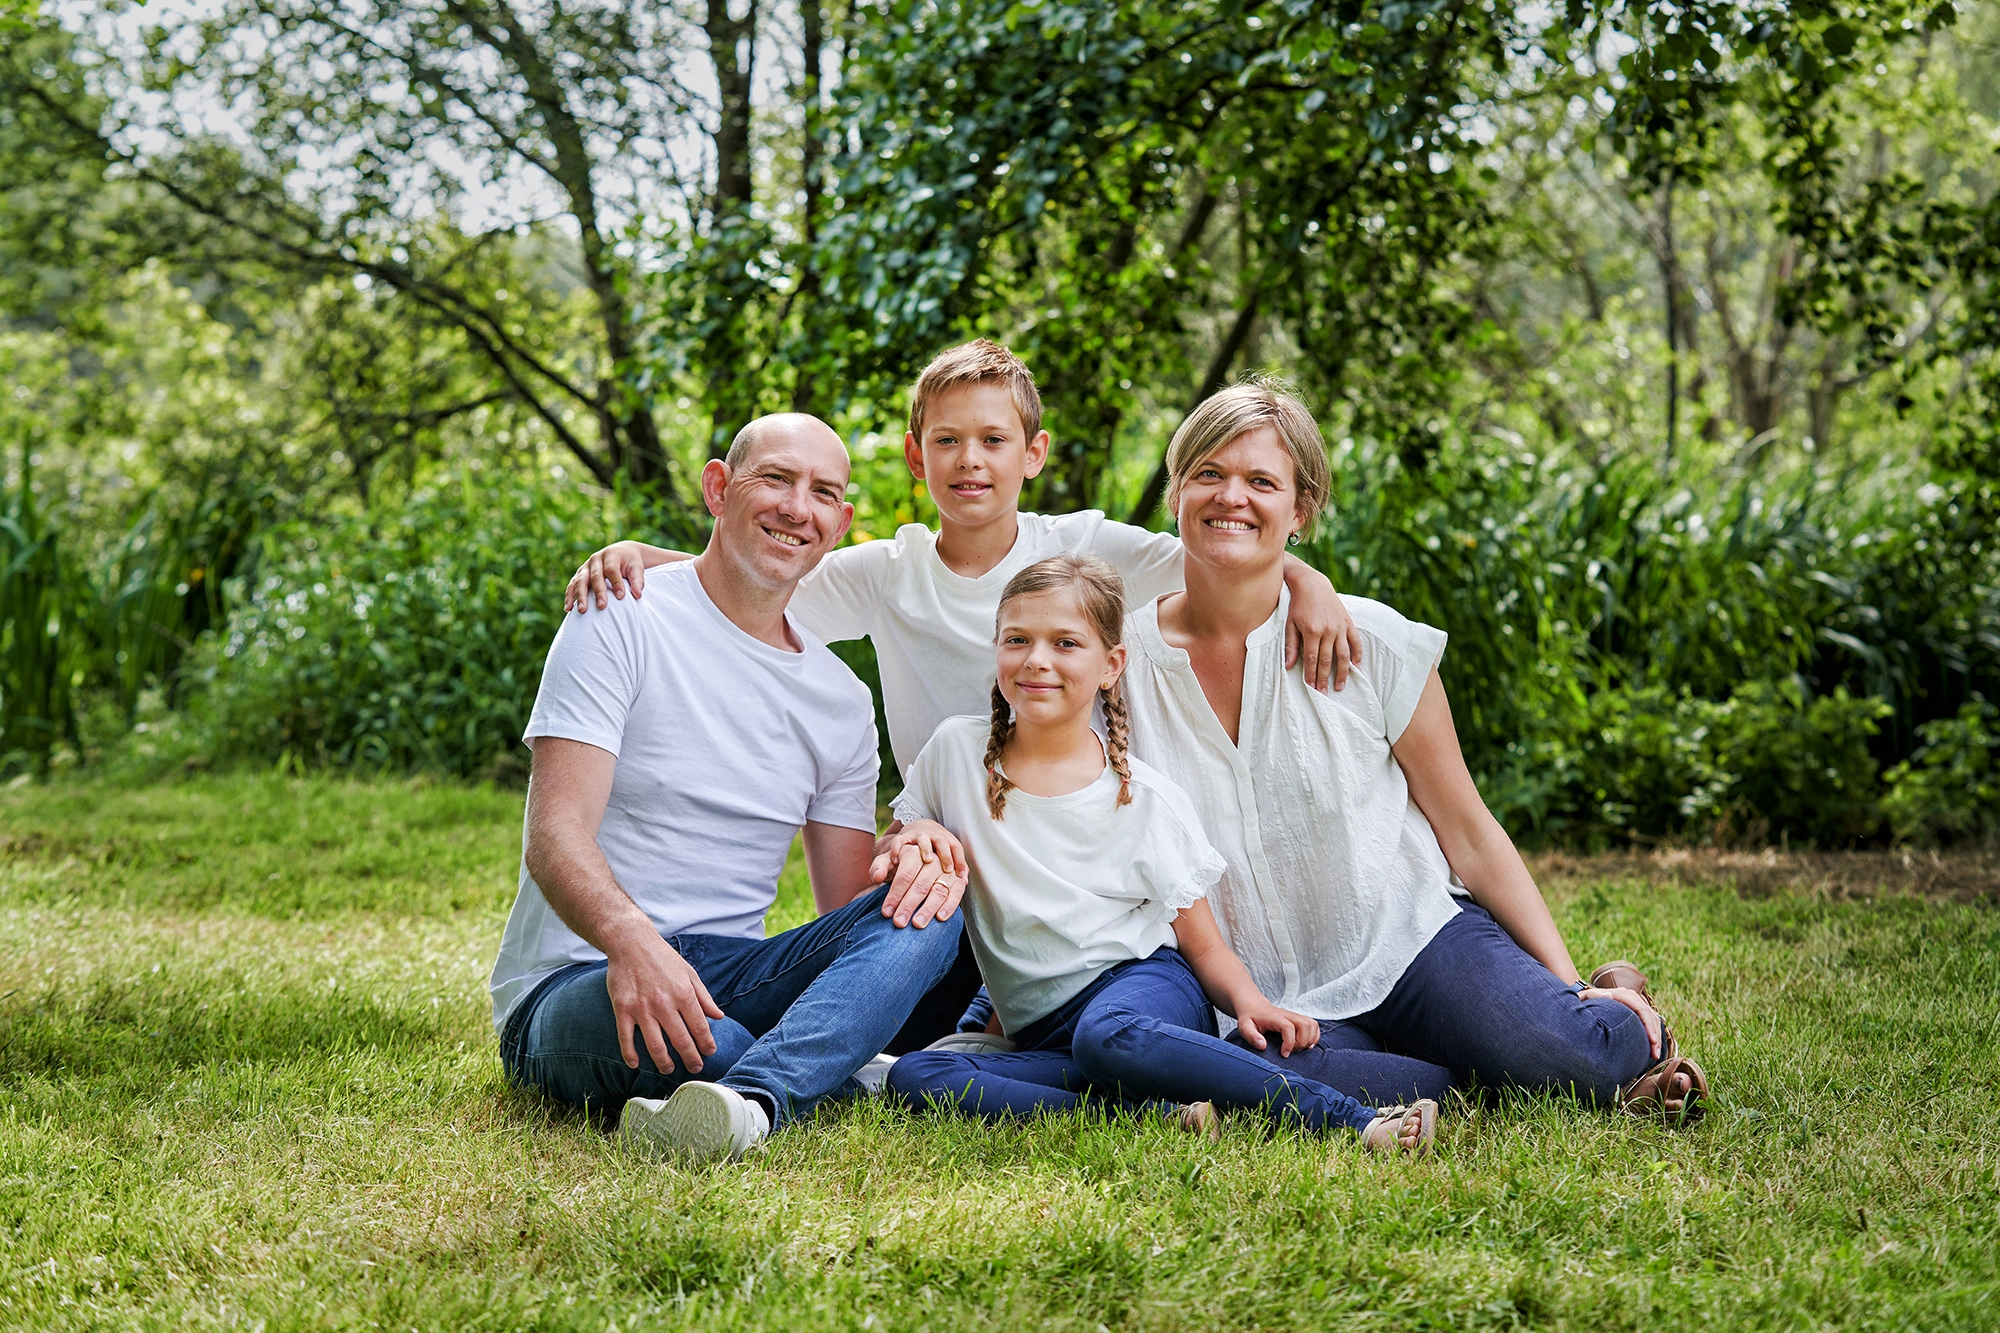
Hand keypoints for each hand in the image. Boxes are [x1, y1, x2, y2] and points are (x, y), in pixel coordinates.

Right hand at [565, 541, 651, 612]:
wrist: (620, 553)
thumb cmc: (630, 563)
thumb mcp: (637, 567)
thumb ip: (638, 580)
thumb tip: (637, 595)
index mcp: (611, 554)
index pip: (612, 569)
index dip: (616, 583)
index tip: (621, 597)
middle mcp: (596, 559)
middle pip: (595, 576)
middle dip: (598, 592)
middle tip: (602, 607)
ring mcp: (586, 567)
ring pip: (580, 581)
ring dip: (580, 596)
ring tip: (582, 611)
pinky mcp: (580, 574)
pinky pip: (572, 585)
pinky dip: (570, 596)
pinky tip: (568, 608)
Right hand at [604, 931, 724, 1072]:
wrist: (631, 942)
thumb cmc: (663, 957)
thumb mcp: (689, 973)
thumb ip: (704, 997)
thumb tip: (719, 1017)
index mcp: (683, 993)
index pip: (699, 1026)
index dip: (706, 1044)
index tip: (709, 1053)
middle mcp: (664, 1003)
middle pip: (680, 1040)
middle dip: (690, 1058)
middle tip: (695, 1068)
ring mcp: (642, 1008)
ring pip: (655, 1045)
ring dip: (663, 1062)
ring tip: (668, 1070)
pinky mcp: (623, 1009)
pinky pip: (626, 1038)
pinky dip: (630, 1054)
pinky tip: (636, 1065)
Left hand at [868, 819, 967, 928]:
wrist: (928, 846)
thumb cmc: (904, 859)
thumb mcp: (889, 858)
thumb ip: (880, 866)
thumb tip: (877, 877)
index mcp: (913, 850)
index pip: (905, 874)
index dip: (895, 894)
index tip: (886, 912)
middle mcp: (933, 856)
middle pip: (921, 884)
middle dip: (909, 905)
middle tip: (898, 922)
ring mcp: (948, 867)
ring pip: (939, 889)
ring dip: (928, 908)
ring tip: (917, 924)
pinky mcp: (959, 876)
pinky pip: (957, 891)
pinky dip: (950, 905)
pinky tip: (940, 918)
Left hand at [1232, 1001, 1319, 1056]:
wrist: (1254, 1006)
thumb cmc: (1250, 1018)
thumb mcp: (1244, 1027)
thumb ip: (1251, 1036)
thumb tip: (1262, 1046)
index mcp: (1275, 1017)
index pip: (1288, 1027)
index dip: (1289, 1043)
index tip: (1284, 1054)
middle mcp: (1288, 1015)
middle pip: (1305, 1025)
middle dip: (1302, 1042)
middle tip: (1292, 1051)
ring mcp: (1295, 1016)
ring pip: (1312, 1024)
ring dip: (1310, 1039)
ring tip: (1298, 1048)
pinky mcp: (1299, 1019)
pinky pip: (1314, 1025)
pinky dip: (1314, 1036)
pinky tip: (1305, 1044)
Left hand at [1282, 567, 1361, 692]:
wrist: (1312, 585)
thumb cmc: (1297, 605)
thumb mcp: (1289, 624)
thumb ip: (1290, 645)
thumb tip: (1288, 666)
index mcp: (1312, 631)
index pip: (1311, 659)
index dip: (1311, 675)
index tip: (1311, 688)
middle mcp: (1328, 630)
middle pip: (1327, 660)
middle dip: (1324, 678)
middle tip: (1323, 693)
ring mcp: (1340, 626)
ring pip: (1343, 655)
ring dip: (1342, 672)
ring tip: (1340, 686)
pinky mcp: (1348, 622)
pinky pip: (1355, 641)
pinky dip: (1357, 654)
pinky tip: (1355, 667)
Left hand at [1580, 984, 1662, 1058]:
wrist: (1589, 997)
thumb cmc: (1586, 1000)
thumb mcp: (1587, 997)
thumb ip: (1593, 996)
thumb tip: (1608, 996)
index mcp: (1623, 994)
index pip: (1642, 1009)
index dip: (1649, 1025)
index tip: (1652, 1041)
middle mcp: (1633, 998)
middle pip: (1651, 1017)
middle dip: (1655, 1036)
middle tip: (1655, 1054)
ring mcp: (1637, 1004)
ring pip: (1654, 1021)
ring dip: (1656, 1038)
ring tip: (1655, 1055)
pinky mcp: (1638, 1012)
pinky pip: (1651, 1023)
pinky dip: (1654, 1036)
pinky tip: (1652, 1050)